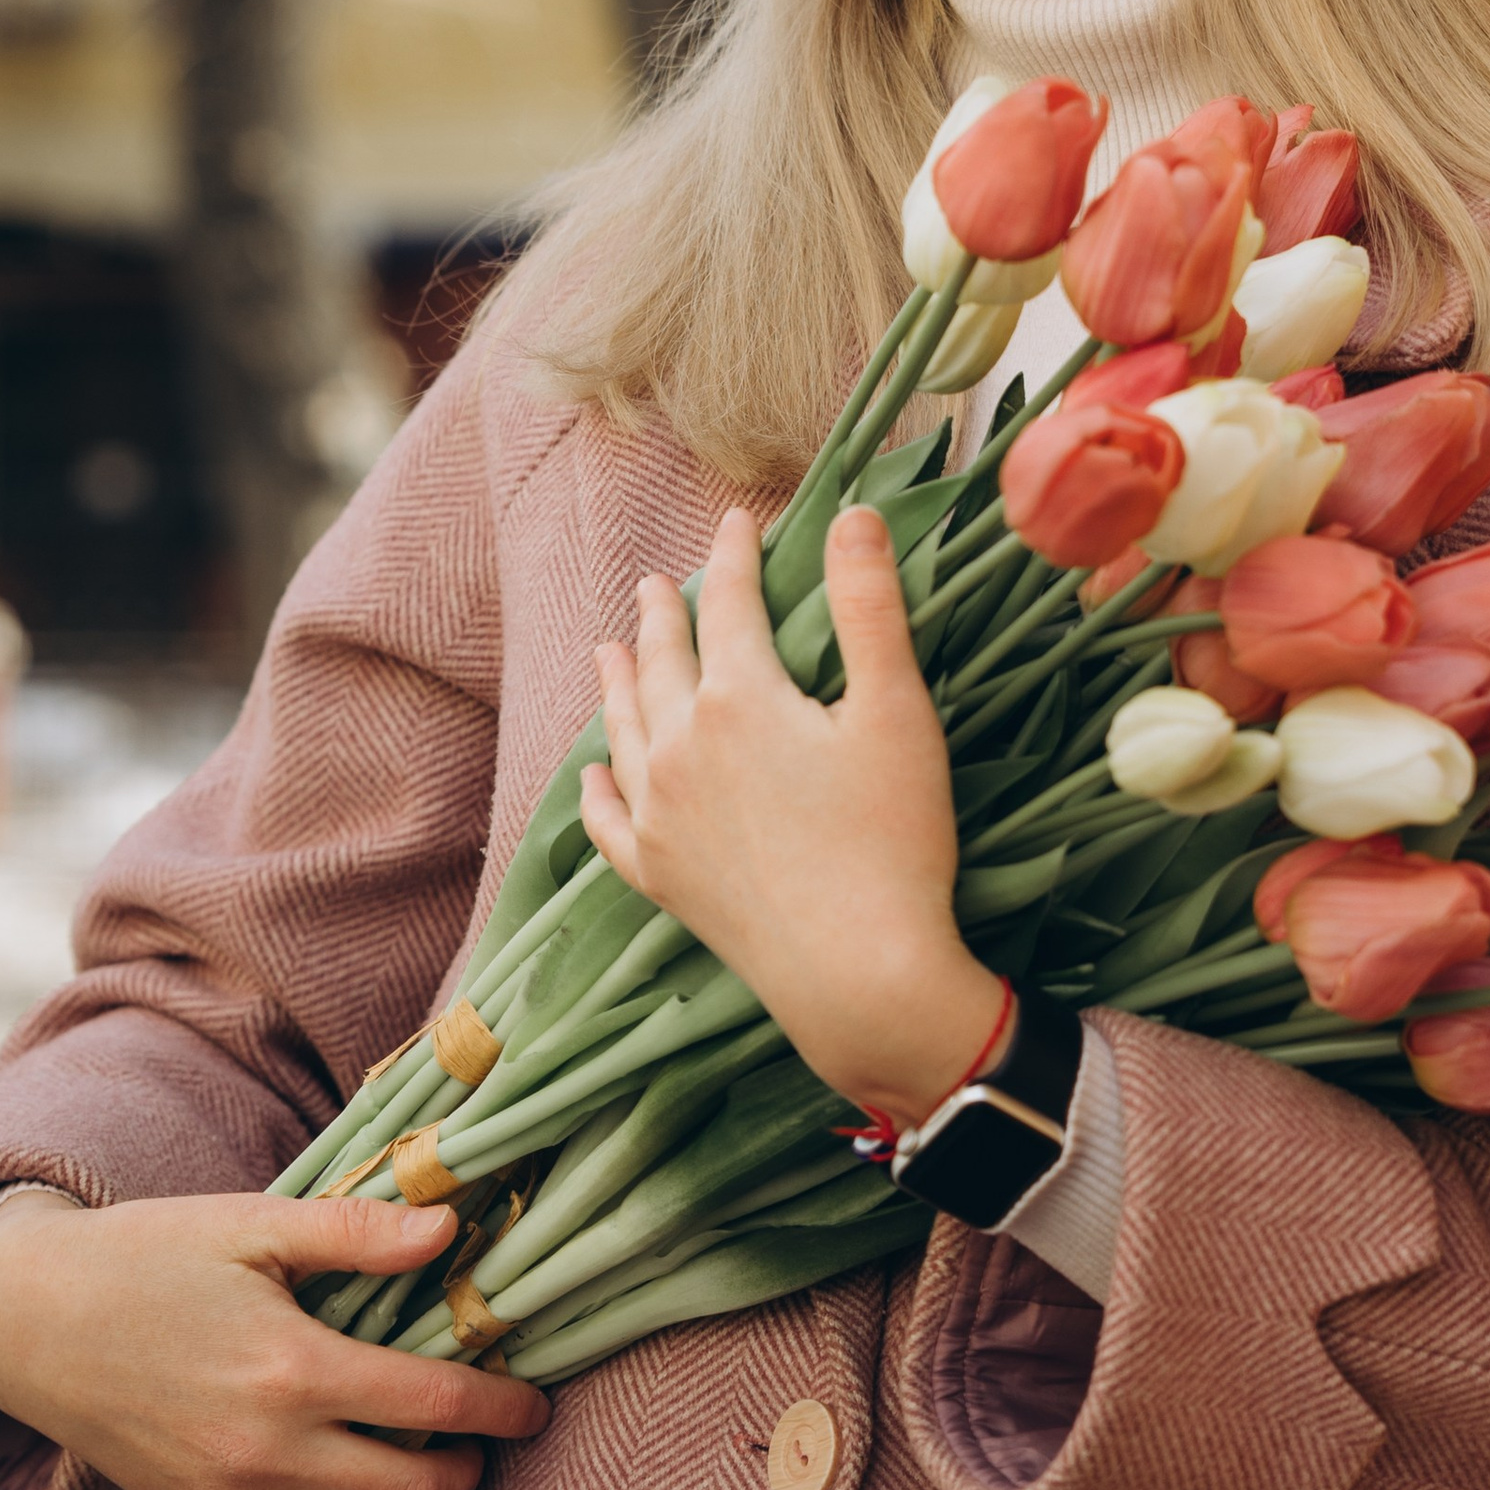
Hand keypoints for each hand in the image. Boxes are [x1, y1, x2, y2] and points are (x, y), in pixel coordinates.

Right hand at [0, 1186, 549, 1489]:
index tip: (537, 1406)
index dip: (503, 1408)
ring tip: (429, 1471)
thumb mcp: (254, 1223)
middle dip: (470, 1470)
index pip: (435, 1403)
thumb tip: (451, 1228)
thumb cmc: (152, 1258)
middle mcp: (268, 1449)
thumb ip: (358, 1232)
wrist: (36, 1322)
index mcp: (293, 1367)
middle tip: (486, 1438)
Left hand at [582, 503, 1004, 1128]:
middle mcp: (680, 750)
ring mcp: (662, 818)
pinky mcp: (662, 878)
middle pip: (664, 662)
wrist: (861, 974)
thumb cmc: (893, 840)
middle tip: (654, 585)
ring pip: (625, 732)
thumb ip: (869, 607)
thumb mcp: (897, 711)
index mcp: (739, 699)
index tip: (738, 524)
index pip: (728, 604)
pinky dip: (597, 791)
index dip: (735, 557)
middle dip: (663, 615)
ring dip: (619, 684)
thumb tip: (852, 515)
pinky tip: (592, 775)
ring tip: (610, 651)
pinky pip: (610, 823)